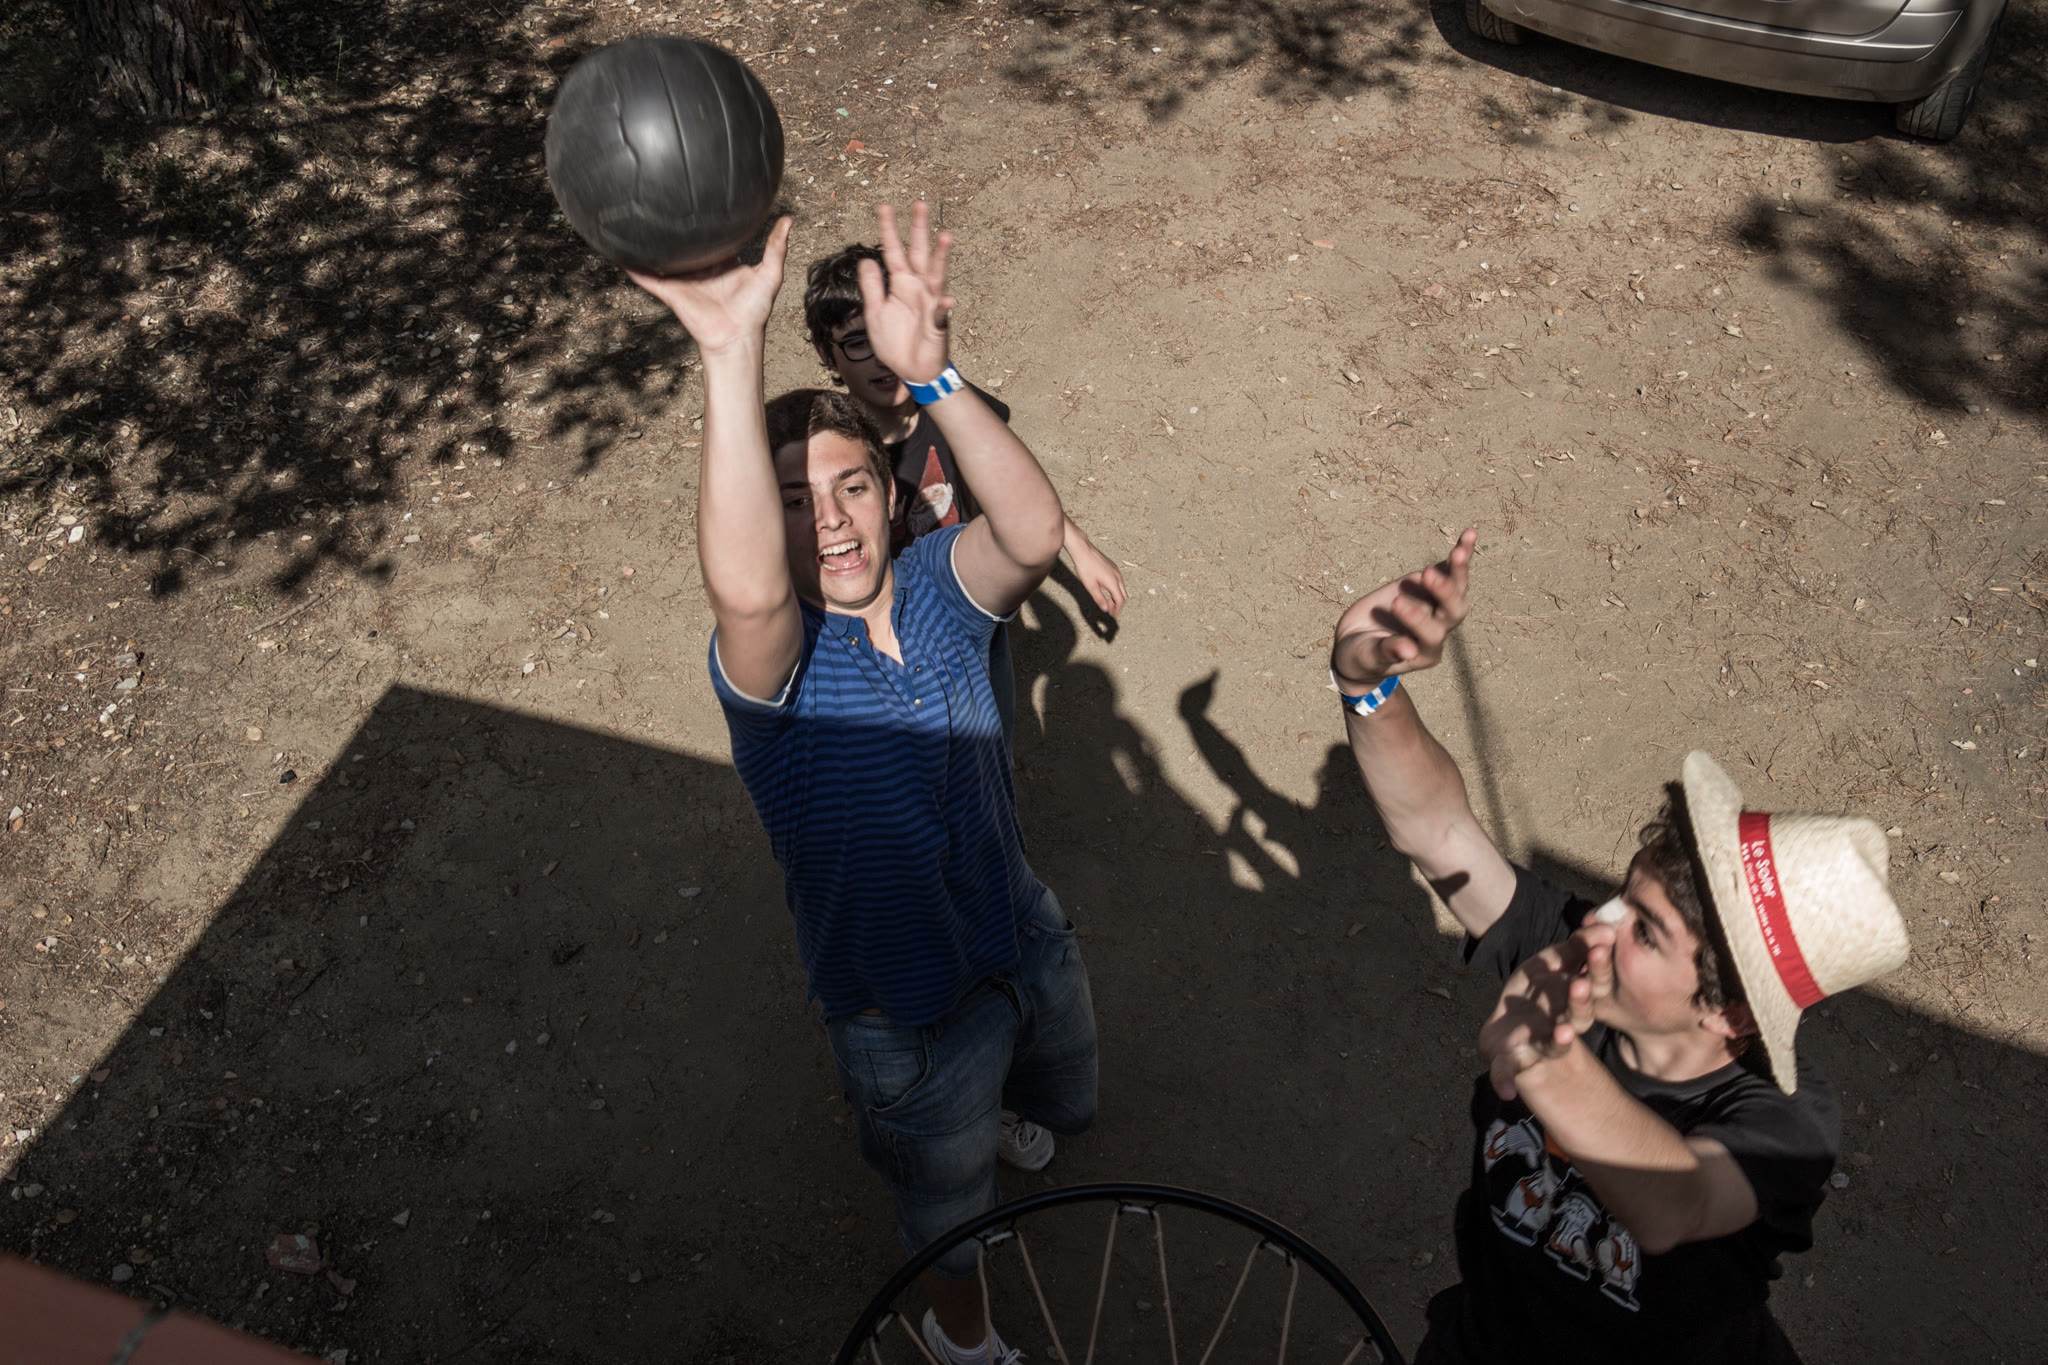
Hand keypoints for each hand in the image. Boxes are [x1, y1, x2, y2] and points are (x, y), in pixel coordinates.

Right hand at [626, 218, 791, 356]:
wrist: (737, 336)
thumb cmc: (755, 310)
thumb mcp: (770, 273)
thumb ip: (776, 247)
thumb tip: (789, 219)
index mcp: (720, 262)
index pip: (710, 237)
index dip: (704, 222)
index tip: (696, 200)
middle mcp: (699, 269)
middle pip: (682, 246)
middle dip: (671, 229)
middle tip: (659, 202)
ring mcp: (682, 280)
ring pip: (661, 258)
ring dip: (646, 245)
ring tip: (630, 221)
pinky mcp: (670, 292)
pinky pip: (647, 277)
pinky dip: (633, 266)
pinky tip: (616, 251)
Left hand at [858, 202, 953, 384]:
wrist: (912, 370)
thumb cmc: (895, 342)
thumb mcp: (875, 313)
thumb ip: (871, 287)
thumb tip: (865, 260)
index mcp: (900, 284)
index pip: (893, 251)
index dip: (889, 230)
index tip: (884, 207)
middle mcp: (918, 288)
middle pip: (919, 253)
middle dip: (919, 229)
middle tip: (920, 203)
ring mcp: (931, 304)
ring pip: (936, 276)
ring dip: (942, 257)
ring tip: (945, 237)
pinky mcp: (938, 324)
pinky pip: (942, 315)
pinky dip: (944, 308)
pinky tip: (947, 300)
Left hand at [1067, 535, 1126, 616]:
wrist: (1083, 550)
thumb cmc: (1085, 568)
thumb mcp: (1091, 586)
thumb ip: (1099, 599)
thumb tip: (1106, 609)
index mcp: (1113, 582)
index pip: (1120, 600)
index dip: (1117, 610)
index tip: (1113, 616)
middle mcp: (1118, 576)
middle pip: (1123, 595)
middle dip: (1119, 605)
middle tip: (1112, 612)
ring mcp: (1116, 571)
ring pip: (1121, 588)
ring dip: (1117, 597)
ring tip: (1109, 603)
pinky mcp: (1113, 567)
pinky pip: (1118, 581)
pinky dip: (1116, 589)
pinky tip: (1107, 591)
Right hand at [1330, 528, 1475, 692]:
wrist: (1358, 642)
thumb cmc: (1362, 656)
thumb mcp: (1367, 658)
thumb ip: (1386, 653)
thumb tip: (1408, 650)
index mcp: (1427, 652)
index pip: (1432, 634)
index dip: (1417, 618)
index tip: (1396, 603)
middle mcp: (1439, 629)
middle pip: (1454, 611)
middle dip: (1444, 593)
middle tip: (1428, 575)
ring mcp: (1437, 607)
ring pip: (1457, 589)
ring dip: (1459, 569)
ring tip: (1460, 551)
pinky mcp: (1430, 587)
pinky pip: (1449, 570)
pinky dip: (1460, 554)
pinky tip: (1469, 534)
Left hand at [1477, 928, 1607, 1100]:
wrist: (1508, 1028)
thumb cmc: (1536, 993)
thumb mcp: (1552, 964)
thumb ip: (1576, 948)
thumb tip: (1606, 928)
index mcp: (1572, 1001)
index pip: (1592, 986)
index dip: (1597, 970)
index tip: (1600, 947)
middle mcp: (1561, 1025)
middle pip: (1577, 1017)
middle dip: (1578, 1003)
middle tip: (1579, 986)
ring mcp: (1539, 1045)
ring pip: (1553, 1045)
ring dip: (1559, 1040)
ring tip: (1564, 1033)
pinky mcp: (1513, 1060)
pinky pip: (1510, 1071)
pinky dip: (1506, 1080)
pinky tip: (1506, 1092)